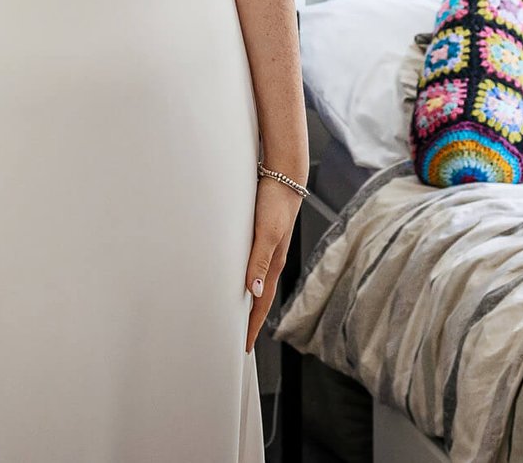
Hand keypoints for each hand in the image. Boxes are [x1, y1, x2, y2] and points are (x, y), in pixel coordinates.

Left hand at [241, 172, 303, 351]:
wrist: (285, 175)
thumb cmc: (275, 202)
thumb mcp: (267, 232)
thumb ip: (259, 261)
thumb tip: (253, 291)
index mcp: (273, 264)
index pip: (261, 303)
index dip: (252, 326)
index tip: (244, 346)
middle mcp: (272, 259)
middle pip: (260, 297)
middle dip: (251, 319)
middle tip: (240, 338)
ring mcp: (268, 247)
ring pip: (256, 281)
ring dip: (248, 300)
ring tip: (238, 315)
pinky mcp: (261, 235)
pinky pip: (253, 265)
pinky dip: (247, 278)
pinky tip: (238, 276)